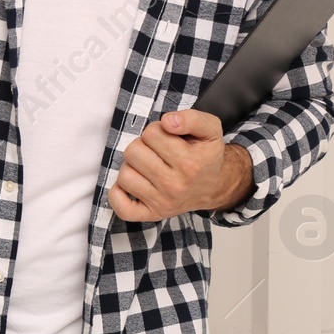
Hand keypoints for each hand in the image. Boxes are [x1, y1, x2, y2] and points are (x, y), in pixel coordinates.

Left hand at [109, 109, 255, 222]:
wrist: (214, 186)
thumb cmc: (206, 156)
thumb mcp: (210, 129)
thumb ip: (191, 118)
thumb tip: (167, 122)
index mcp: (190, 163)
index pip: (151, 133)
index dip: (157, 131)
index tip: (168, 139)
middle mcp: (176, 185)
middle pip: (133, 151)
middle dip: (143, 146)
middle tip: (157, 152)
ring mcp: (162, 202)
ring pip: (124, 174)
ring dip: (133, 167)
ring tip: (148, 166)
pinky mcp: (152, 214)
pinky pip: (121, 206)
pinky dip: (119, 194)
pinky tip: (134, 183)